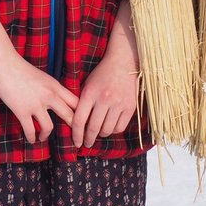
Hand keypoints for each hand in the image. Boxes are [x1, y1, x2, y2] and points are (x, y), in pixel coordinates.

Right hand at [0, 3, 77, 143]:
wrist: (4, 63)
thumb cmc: (20, 68)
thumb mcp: (42, 77)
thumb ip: (50, 89)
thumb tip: (55, 101)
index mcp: (55, 86)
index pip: (76, 102)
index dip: (82, 114)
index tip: (81, 124)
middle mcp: (49, 95)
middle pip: (69, 116)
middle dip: (73, 130)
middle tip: (72, 138)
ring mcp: (36, 104)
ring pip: (49, 127)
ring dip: (46, 136)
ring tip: (42, 137)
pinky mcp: (22, 110)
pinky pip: (30, 130)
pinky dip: (31, 138)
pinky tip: (31, 139)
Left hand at [72, 0, 138, 147]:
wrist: (124, 62)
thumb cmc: (102, 74)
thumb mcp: (87, 84)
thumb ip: (82, 102)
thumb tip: (76, 123)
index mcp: (90, 93)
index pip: (79, 120)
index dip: (76, 134)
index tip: (76, 142)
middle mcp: (104, 99)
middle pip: (93, 128)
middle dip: (88, 139)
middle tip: (86, 143)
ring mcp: (118, 103)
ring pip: (107, 130)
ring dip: (101, 134)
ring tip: (98, 132)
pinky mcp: (130, 107)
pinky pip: (120, 127)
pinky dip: (113, 131)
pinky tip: (110, 127)